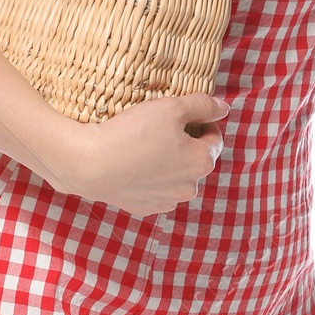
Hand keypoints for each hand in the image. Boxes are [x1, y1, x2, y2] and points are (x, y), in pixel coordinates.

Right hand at [47, 92, 235, 215]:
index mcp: (202, 162)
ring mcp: (167, 202)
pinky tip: (133, 166)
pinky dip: (149, 178)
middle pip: (195, 160)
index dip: (202, 122)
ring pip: (175, 177)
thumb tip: (224, 107)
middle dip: (183, 145)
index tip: (183, 114)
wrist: (91, 164)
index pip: (214, 138)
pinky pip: (154, 190)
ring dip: (167, 163)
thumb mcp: (171, 107)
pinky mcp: (145, 209)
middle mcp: (190, 187)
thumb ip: (203, 105)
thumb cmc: (133, 132)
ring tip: (144, 148)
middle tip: (159, 129)